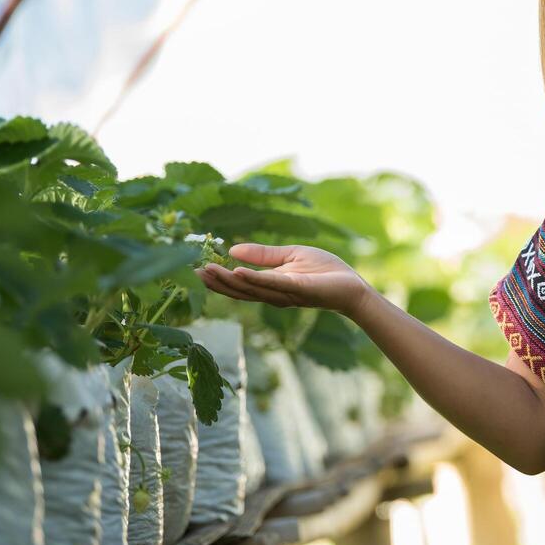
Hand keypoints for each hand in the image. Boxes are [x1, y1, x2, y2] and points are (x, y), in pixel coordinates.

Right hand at [196, 243, 370, 316]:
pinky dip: (254, 278)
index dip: (218, 278)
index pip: (239, 284)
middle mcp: (273, 294)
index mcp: (270, 286)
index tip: (196, 269)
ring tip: (207, 270)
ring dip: (227, 280)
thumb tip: (232, 250)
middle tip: (192, 272)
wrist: (352, 285)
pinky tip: (237, 271)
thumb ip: (263, 255)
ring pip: (251, 288)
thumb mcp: (290, 256)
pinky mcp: (299, 288)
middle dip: (216, 282)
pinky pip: (273, 284)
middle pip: (239, 290)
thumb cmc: (324, 270)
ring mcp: (285, 293)